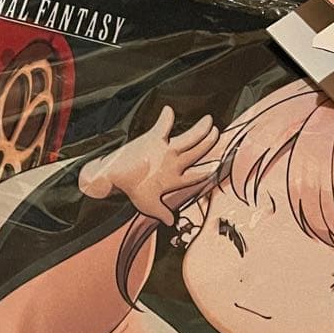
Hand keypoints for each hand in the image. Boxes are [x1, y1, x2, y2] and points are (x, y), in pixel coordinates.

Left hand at [79, 106, 219, 224]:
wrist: (116, 175)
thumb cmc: (132, 190)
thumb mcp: (149, 205)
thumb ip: (163, 213)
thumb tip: (171, 222)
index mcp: (174, 179)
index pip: (196, 176)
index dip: (209, 171)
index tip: (217, 165)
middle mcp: (174, 163)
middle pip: (197, 152)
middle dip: (209, 142)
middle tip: (216, 133)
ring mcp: (165, 150)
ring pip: (190, 138)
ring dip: (200, 129)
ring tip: (209, 121)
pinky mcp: (153, 138)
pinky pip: (163, 125)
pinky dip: (166, 117)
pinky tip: (169, 109)